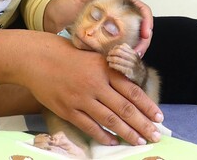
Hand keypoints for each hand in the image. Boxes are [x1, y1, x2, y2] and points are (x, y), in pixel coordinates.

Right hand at [0, 30, 163, 144]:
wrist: (38, 59)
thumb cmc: (67, 55)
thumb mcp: (93, 56)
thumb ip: (111, 70)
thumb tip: (131, 87)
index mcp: (104, 69)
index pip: (132, 90)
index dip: (147, 106)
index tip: (159, 117)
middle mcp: (95, 84)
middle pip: (124, 108)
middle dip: (143, 124)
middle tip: (155, 135)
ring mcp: (81, 98)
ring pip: (109, 120)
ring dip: (127, 132)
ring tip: (139, 141)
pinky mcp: (67, 109)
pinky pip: (89, 126)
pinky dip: (102, 136)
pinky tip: (113, 142)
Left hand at [44, 0, 152, 56]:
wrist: (53, 19)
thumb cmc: (66, 5)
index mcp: (118, 4)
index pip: (141, 11)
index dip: (147, 22)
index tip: (146, 33)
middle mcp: (118, 17)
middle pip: (140, 29)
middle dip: (143, 41)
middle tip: (138, 52)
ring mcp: (112, 30)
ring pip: (132, 41)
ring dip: (135, 50)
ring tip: (131, 58)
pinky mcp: (105, 42)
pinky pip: (118, 49)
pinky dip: (122, 55)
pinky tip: (119, 59)